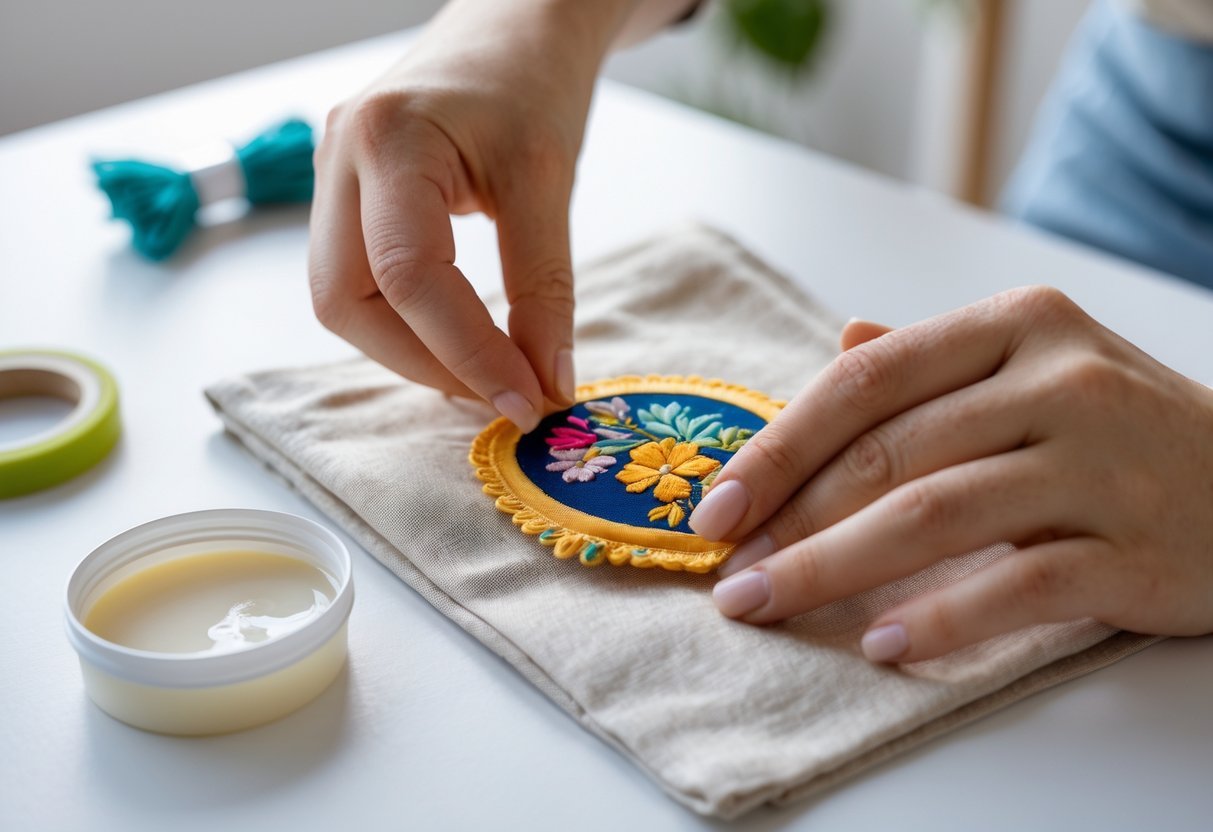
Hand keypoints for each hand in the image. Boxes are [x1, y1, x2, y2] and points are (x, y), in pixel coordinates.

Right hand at [308, 0, 638, 429]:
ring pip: (343, 301)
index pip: (408, 277)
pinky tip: (459, 340)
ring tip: (487, 372)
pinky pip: (359, 281)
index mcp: (384, 138)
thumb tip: (548, 384)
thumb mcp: (548, 180)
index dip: (467, 354)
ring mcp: (331, 177)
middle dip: (424, 363)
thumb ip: (546, 289)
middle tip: (503, 394)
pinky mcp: (346, 196)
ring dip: (412, 351)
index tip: (527, 401)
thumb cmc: (532, 81)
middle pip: (347, 301)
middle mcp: (337, 157)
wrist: (512, 25)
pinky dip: (407, 324)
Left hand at [690, 286, 1212, 661]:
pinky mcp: (1138, 548)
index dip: (780, 446)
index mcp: (1017, 326)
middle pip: (889, 453)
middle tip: (728, 574)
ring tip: (767, 606)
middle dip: (789, 520)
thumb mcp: (1037, 369)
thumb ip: (935, 361)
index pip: (867, 380)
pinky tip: (880, 644)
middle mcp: (1060, 380)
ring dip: (833, 569)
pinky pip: (1019, 585)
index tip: (715, 504)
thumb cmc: (1125, 430)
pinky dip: (941, 618)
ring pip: (935, 515)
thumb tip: (840, 340)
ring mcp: (1103, 463)